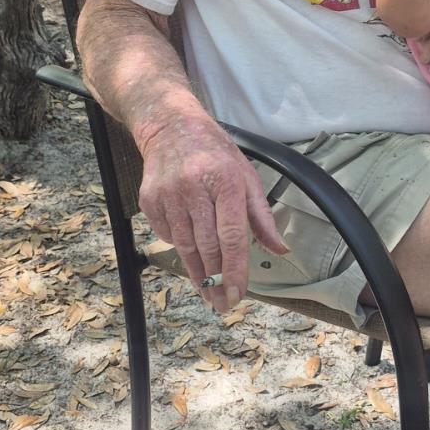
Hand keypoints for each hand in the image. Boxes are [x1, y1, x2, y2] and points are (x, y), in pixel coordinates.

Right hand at [137, 107, 289, 315]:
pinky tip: (189, 251)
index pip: (232, 236)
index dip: (236, 269)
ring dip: (197, 272)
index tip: (239, 294)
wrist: (170, 126)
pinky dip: (178, 247)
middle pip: (207, 246)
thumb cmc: (215, 153)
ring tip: (208, 291)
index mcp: (226, 180)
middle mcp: (195, 187)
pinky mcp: (149, 199)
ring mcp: (169, 194)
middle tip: (224, 303)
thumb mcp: (246, 175)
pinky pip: (166, 235)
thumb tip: (280, 250)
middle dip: (216, 280)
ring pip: (184, 246)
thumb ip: (262, 216)